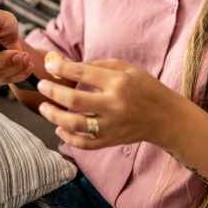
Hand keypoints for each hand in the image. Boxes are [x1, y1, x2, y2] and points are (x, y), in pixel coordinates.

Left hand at [34, 55, 183, 148]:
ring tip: (44, 107)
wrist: (165, 117)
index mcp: (118, 82)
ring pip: (74, 124)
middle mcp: (114, 105)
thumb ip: (96, 65)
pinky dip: (67, 138)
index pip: (82, 73)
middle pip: (73, 100)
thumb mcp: (126, 68)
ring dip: (54, 116)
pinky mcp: (110, 141)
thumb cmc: (144, 87)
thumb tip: (63, 65)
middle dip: (52, 92)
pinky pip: (83, 143)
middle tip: (42, 86)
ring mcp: (111, 126)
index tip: (48, 64)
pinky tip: (59, 128)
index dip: (60, 67)